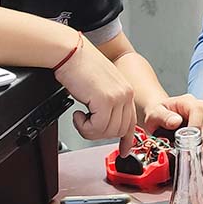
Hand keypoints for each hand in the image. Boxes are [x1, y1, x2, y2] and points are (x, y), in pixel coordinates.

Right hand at [54, 39, 137, 154]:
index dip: (126, 138)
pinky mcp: (105, 100)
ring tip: (80, 116)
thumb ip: (107, 104)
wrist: (71, 53)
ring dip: (89, 130)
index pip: (132, 121)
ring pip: (107, 131)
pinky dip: (83, 126)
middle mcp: (126, 94)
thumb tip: (103, 123)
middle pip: (118, 130)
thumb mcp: (101, 88)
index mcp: (126, 91)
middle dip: (99, 133)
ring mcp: (118, 97)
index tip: (124, 150)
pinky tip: (77, 114)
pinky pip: (96, 127)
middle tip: (85, 123)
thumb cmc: (80, 67)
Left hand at [142, 94, 202, 155]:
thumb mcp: (154, 114)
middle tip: (192, 153)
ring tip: (197, 154)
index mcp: (188, 102)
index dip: (196, 126)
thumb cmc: (158, 114)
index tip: (191, 141)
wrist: (161, 116)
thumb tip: (175, 122)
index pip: (198, 110)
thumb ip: (163, 117)